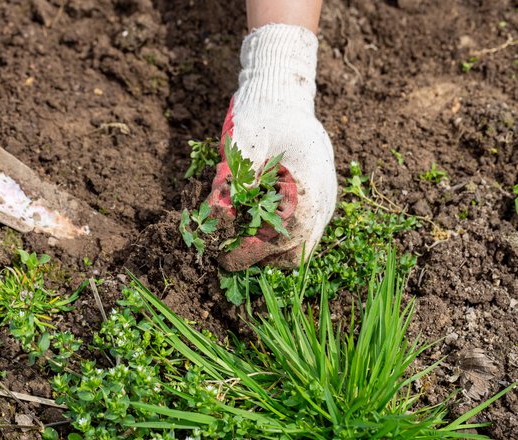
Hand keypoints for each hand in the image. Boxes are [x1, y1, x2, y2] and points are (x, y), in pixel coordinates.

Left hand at [208, 24, 336, 271]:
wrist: (283, 95)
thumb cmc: (260, 115)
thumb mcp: (241, 143)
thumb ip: (231, 181)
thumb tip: (216, 216)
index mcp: (309, 181)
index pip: (285, 235)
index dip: (252, 251)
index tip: (223, 258)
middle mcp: (323, 196)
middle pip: (297, 250)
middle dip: (260, 257)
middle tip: (228, 251)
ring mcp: (325, 200)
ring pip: (302, 246)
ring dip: (270, 251)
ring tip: (239, 240)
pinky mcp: (318, 200)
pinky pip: (302, 233)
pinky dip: (277, 239)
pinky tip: (252, 226)